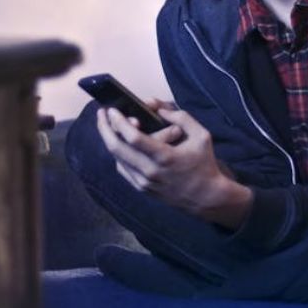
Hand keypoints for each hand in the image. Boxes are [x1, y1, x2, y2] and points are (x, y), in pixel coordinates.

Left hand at [96, 100, 252, 228]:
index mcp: (165, 157)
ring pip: (117, 159)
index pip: (134, 138)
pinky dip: (118, 154)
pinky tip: (119, 143)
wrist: (206, 197)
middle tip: (101, 114)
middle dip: (105, 129)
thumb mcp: (201, 136)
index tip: (111, 110)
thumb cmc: (204, 164)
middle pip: (117, 149)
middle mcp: (150, 171)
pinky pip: (123, 169)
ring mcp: (144, 182)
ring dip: (109, 140)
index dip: (119, 122)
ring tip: (108, 126)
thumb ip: (182, 118)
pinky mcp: (142, 189)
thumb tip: (160, 109)